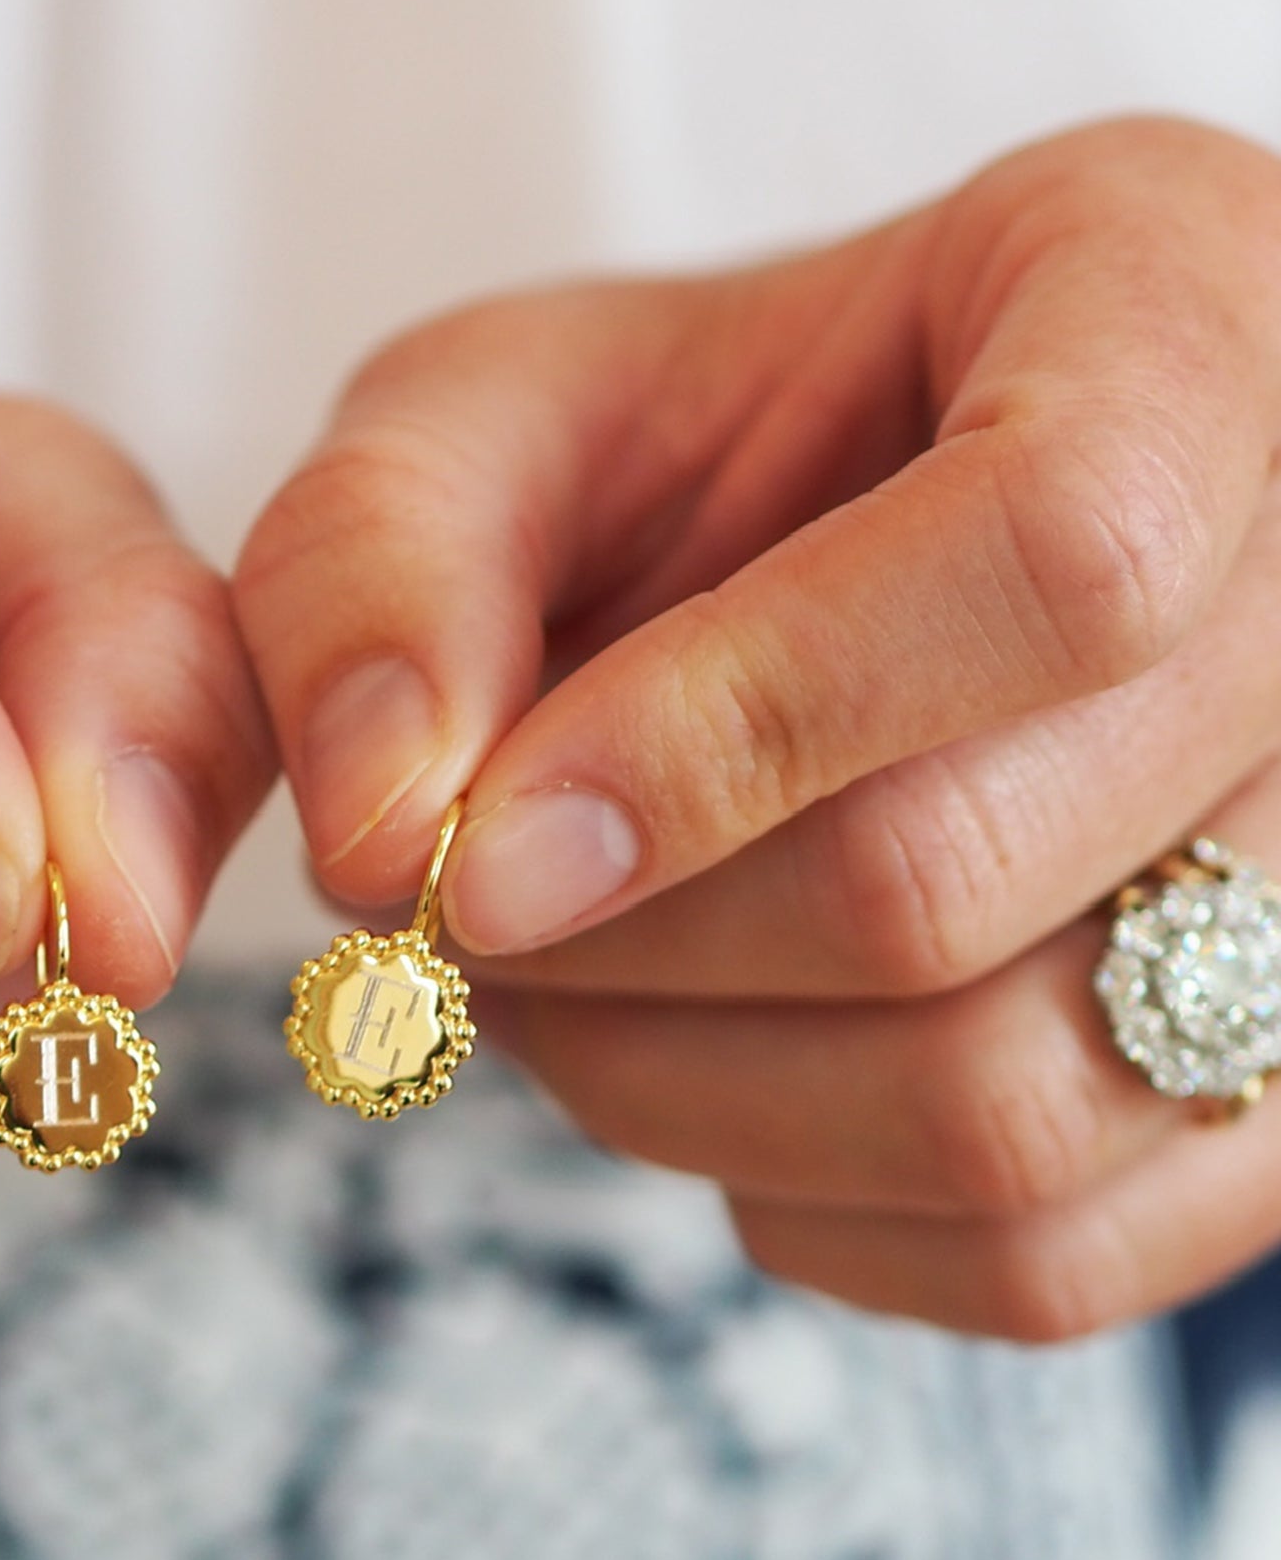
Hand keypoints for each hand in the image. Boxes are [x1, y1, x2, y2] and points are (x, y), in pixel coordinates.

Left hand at [238, 115, 1280, 1340]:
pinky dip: (798, 1194)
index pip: (1055, 551)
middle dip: (629, 939)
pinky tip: (716, 1055)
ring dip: (682, 1086)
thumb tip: (377, 843)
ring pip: (1010, 1107)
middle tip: (470, 905)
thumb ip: (379, 566)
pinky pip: (1039, 1256)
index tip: (474, 855)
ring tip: (565, 977)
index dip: (725, 733)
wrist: (834, 561)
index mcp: (1182, 303)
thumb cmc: (672, 458)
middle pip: (967, 870)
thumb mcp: (489, 419)